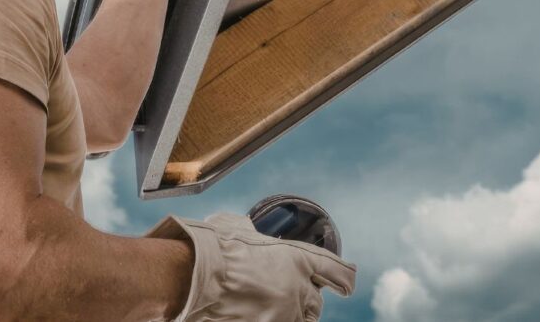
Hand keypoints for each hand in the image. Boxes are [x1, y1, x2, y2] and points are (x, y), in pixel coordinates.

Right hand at [144, 212, 356, 321]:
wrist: (192, 276)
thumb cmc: (212, 246)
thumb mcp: (236, 227)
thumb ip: (251, 231)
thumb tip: (244, 228)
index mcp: (297, 259)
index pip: (337, 271)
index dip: (343, 278)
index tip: (347, 283)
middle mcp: (297, 290)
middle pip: (316, 304)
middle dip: (306, 301)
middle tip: (290, 296)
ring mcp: (282, 316)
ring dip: (290, 316)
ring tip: (271, 308)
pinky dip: (271, 320)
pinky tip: (253, 313)